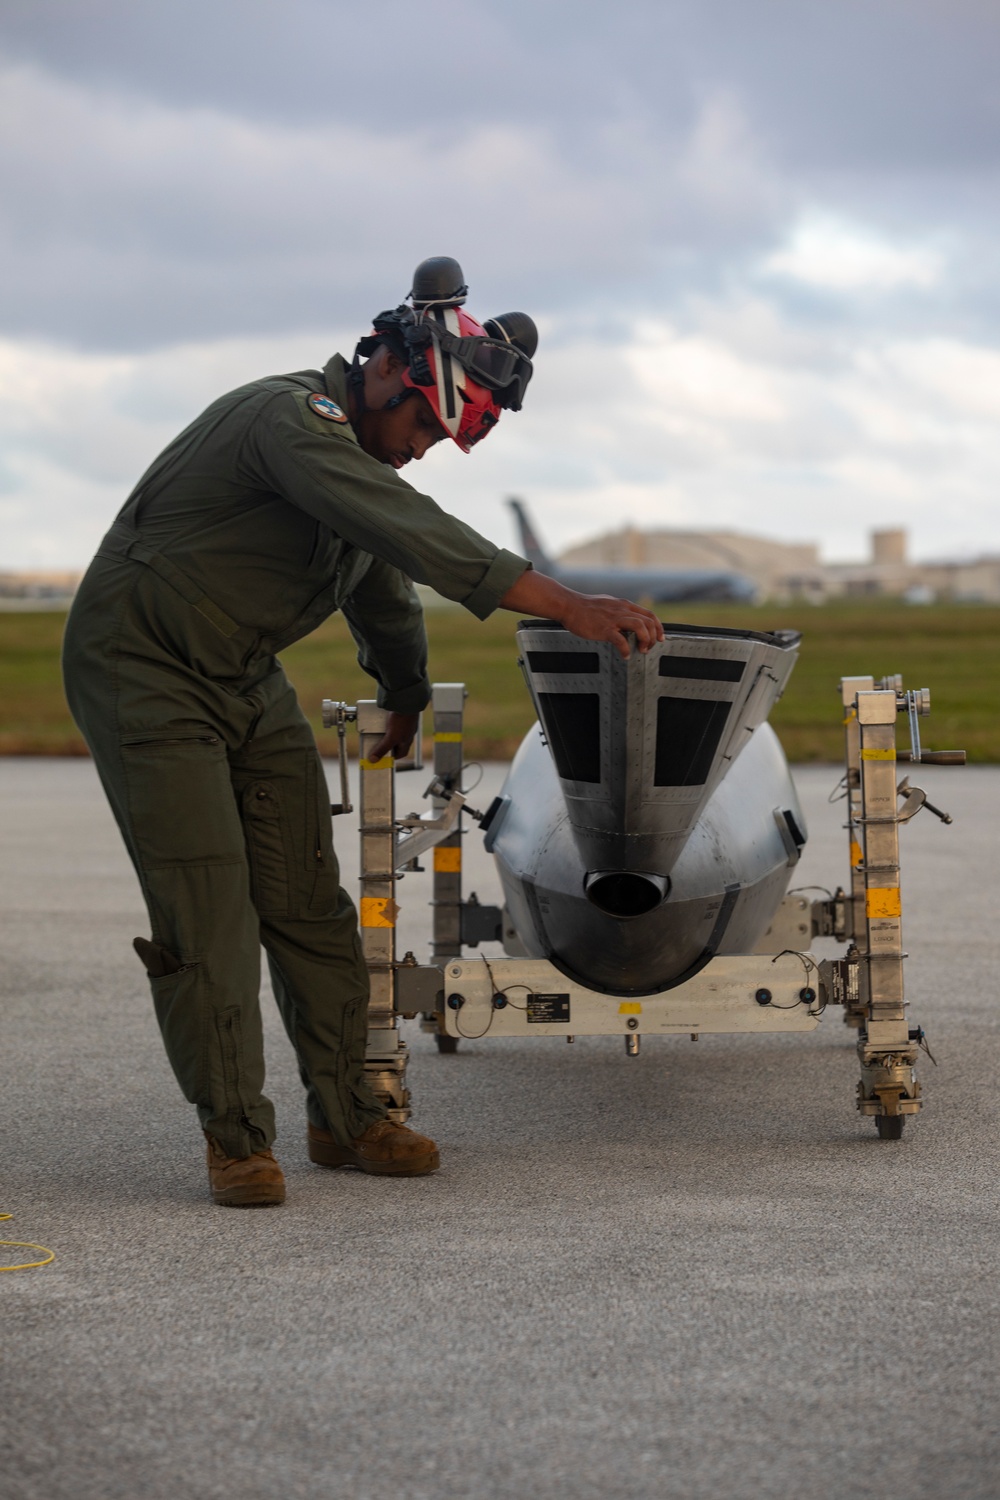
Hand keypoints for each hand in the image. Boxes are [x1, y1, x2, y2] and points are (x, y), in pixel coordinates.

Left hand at [369, 711, 419, 762]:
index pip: (402, 753)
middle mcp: (408, 733)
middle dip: (388, 744)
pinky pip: (394, 721)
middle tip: (379, 745)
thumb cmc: (403, 720)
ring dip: (387, 733)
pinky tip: (382, 720)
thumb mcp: (391, 737)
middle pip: (398, 743)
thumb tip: (373, 760)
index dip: (394, 756)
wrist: (406, 702)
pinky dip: (388, 723)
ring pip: (396, 732)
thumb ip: (382, 749)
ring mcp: (405, 723)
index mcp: (408, 740)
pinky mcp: (401, 714)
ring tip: (378, 732)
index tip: (385, 757)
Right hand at [499, 570, 663, 659]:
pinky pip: (621, 640)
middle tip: (648, 648)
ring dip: (645, 641)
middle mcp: (622, 610)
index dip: (658, 628)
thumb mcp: (608, 605)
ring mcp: (614, 619)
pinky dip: (626, 650)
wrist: (569, 606)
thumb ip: (620, 612)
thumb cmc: (586, 608)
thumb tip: (628, 622)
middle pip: (648, 622)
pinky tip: (625, 656)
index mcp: (624, 605)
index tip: (660, 638)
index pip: (649, 615)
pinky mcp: (604, 629)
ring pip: (640, 627)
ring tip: (640, 651)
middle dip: (653, 637)